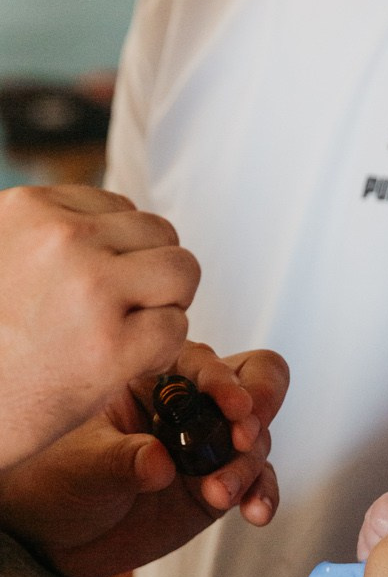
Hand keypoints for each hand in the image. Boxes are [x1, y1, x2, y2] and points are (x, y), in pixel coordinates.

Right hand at [0, 185, 199, 466]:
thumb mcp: (3, 258)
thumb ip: (49, 236)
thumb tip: (113, 229)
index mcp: (29, 208)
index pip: (121, 209)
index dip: (122, 255)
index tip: (95, 292)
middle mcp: (61, 237)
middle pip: (161, 234)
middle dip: (153, 277)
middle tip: (118, 317)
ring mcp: (90, 288)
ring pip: (181, 273)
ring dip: (165, 308)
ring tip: (122, 337)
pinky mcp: (111, 347)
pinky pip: (176, 329)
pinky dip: (158, 354)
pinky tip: (118, 368)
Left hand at [0, 344, 286, 576]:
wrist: (57, 534)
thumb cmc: (59, 481)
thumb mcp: (82, 466)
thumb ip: (122, 460)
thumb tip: (161, 462)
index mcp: (153, 379)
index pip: (204, 362)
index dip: (225, 381)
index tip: (234, 410)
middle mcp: (189, 406)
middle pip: (253, 383)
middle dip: (259, 408)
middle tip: (244, 440)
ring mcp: (208, 445)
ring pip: (257, 440)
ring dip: (245, 467)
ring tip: (217, 495)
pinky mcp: (219, 482)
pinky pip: (258, 481)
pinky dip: (262, 494)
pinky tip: (256, 512)